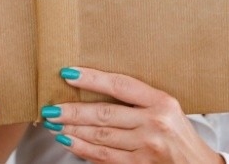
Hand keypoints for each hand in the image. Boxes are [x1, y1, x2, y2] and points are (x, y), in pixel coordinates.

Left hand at [42, 67, 222, 163]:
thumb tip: (96, 88)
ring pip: (100, 137)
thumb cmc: (179, 133)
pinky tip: (68, 142)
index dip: (91, 78)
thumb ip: (138, 99)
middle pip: (104, 114)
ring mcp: (146, 148)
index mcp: (161, 102)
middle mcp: (154, 123)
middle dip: (72, 111)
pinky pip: (104, 157)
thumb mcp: (167, 108)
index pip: (120, 85)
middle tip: (50, 108)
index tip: (67, 73)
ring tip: (53, 124)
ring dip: (72, 130)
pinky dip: (82, 149)